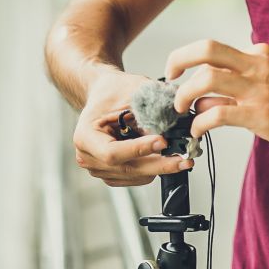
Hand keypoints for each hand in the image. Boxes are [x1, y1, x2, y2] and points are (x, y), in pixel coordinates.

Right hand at [73, 69, 192, 185]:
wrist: (105, 94)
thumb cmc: (114, 90)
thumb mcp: (132, 91)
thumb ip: (150, 109)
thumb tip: (175, 126)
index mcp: (85, 137)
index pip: (113, 152)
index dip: (139, 149)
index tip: (162, 141)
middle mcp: (88, 157)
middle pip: (127, 169)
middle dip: (159, 164)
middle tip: (183, 159)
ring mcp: (99, 169)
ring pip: (136, 175)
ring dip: (159, 166)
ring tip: (177, 152)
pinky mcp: (112, 174)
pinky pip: (137, 178)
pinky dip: (153, 168)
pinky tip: (164, 155)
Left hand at [166, 40, 268, 162]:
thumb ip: (245, 83)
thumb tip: (208, 96)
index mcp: (262, 53)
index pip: (216, 51)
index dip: (191, 63)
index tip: (180, 77)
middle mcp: (259, 65)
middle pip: (206, 49)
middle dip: (178, 60)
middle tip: (169, 78)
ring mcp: (260, 90)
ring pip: (206, 79)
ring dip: (184, 96)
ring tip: (182, 110)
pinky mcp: (262, 115)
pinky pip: (216, 114)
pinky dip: (199, 123)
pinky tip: (198, 132)